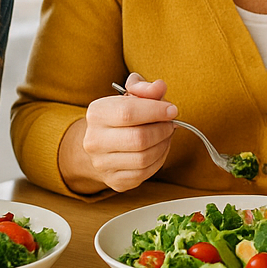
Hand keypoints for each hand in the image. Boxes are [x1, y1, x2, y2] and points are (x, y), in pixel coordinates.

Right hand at [73, 76, 177, 192]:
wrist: (102, 143)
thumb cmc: (122, 116)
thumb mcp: (131, 95)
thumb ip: (145, 88)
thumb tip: (159, 87)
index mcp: (97, 113)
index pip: (128, 113)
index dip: (156, 111)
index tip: (172, 110)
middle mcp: (94, 140)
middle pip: (139, 139)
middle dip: (162, 130)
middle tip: (170, 124)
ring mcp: (102, 164)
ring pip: (144, 158)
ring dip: (163, 145)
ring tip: (165, 135)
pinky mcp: (115, 181)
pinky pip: (145, 173)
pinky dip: (159, 159)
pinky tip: (159, 148)